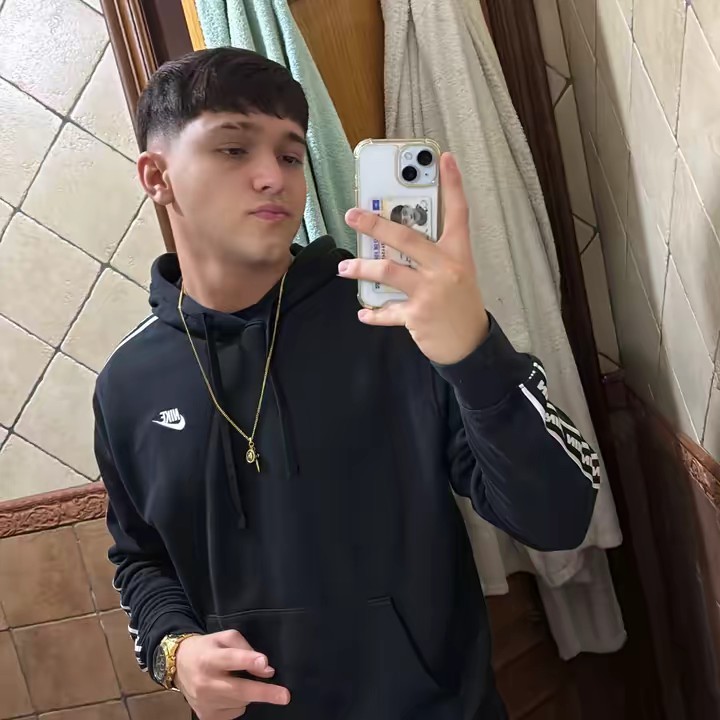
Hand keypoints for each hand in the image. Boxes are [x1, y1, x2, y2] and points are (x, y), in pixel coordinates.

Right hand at [174, 631, 289, 719]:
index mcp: (209, 658)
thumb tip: (266, 669)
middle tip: (285, 696)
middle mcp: (205, 682)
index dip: (248, 661)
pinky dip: (239, 704)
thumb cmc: (208, 648)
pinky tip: (230, 693)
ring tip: (237, 681)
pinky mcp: (205, 717)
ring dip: (248, 694)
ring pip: (240, 702)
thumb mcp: (225, 638)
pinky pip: (234, 713)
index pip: (231, 659)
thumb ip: (245, 649)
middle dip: (263, 693)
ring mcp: (204, 703)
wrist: (178, 665)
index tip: (265, 664)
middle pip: (238, 690)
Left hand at [339, 152, 488, 365]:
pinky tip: (363, 312)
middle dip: (375, 225)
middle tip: (353, 216)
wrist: (471, 345)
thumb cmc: (461, 305)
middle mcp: (444, 268)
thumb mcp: (457, 274)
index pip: (458, 212)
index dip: (453, 184)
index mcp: (457, 254)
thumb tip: (397, 242)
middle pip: (406, 238)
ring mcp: (430, 292)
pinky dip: (373, 313)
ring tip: (344, 268)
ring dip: (361, 268)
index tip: (445, 158)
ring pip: (388, 271)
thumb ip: (433, 256)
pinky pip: (388, 311)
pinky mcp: (417, 315)